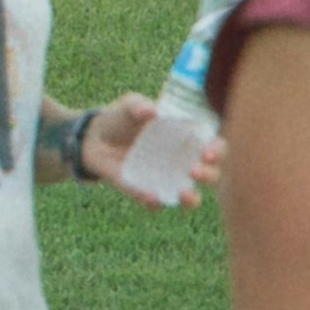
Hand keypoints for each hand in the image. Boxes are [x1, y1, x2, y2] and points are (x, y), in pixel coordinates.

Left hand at [75, 92, 210, 201]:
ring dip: (192, 198)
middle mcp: (182, 162)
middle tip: (194, 169)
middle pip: (210, 174)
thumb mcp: (129, 106)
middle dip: (209, 174)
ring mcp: (165, 180)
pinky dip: (155, 202)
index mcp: (187, 138)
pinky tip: (151, 196)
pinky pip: (156, 203)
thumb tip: (151, 111)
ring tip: (185, 193)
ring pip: (191, 197)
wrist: (92, 138)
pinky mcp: (145, 192)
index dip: (217, 150)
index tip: (207, 151)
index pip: (214, 146)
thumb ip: (139, 106)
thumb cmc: (121, 118)